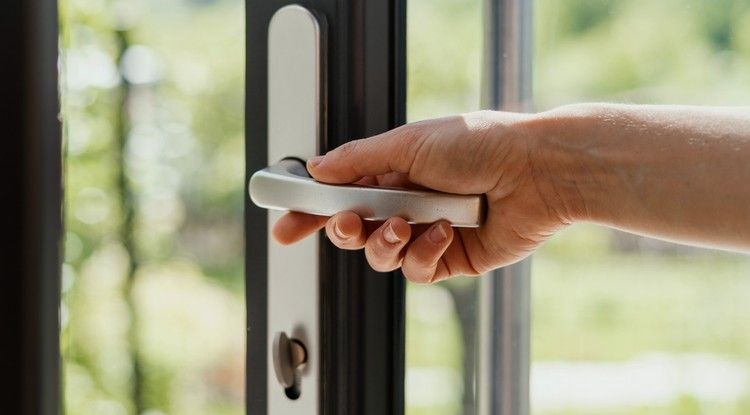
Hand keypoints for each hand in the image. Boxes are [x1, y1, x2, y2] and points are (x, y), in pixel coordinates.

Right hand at [272, 111, 572, 282]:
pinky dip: (426, 253)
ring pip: (381, 255)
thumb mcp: (408, 142)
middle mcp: (407, 202)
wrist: (535, 171)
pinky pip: (417, 270)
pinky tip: (446, 232)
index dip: (311, 211)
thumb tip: (316, 167)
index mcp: (394, 170)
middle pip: (355, 230)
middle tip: (348, 221)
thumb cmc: (478, 144)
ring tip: (407, 224)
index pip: (340, 193)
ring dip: (386, 242)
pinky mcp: (450, 259)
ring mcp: (427, 232)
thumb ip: (357, 159)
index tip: (286, 224)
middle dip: (345, 230)